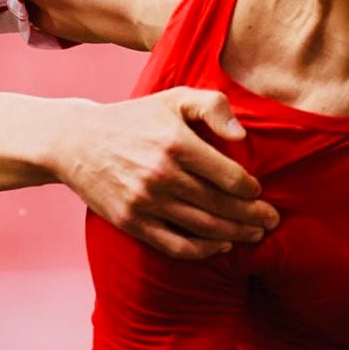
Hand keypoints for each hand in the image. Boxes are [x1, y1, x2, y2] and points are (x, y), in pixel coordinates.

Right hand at [58, 89, 277, 258]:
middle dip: (253, 217)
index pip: (230, 176)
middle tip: (270, 221)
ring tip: (253, 234)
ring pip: (204, 228)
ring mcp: (146, 202)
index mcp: (176, 143)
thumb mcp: (174, 99)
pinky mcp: (132, 222)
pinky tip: (220, 245)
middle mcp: (162, 175)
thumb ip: (213, 106)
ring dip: (235, 235)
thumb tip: (241, 135)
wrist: (77, 142)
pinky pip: (176, 245)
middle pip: (221, 206)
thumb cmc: (134, 119)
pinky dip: (203, 250)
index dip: (251, 190)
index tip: (260, 193)